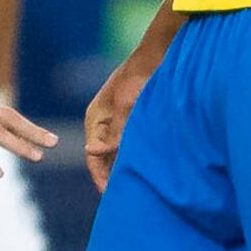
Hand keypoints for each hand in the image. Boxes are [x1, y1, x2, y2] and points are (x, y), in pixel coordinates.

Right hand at [82, 57, 148, 193]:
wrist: (158, 54)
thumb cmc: (140, 78)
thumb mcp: (126, 105)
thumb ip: (114, 132)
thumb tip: (93, 152)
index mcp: (95, 118)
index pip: (92, 156)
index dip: (100, 177)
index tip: (111, 195)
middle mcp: (104, 122)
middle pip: (103, 157)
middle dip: (111, 176)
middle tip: (126, 196)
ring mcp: (118, 120)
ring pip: (117, 151)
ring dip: (123, 167)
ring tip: (137, 185)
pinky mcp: (133, 119)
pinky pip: (129, 144)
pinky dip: (133, 156)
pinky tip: (146, 166)